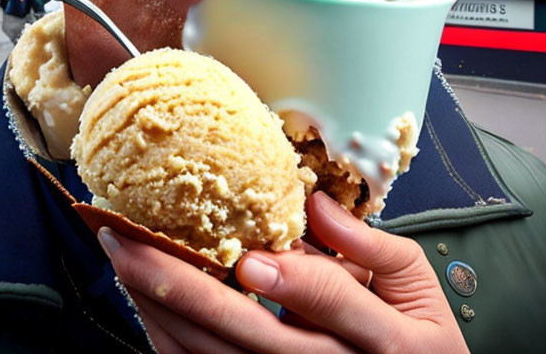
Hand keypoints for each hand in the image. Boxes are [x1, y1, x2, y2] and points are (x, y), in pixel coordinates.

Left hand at [98, 191, 468, 353]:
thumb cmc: (421, 342)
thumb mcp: (417, 286)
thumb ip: (371, 244)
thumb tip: (316, 204)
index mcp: (386, 340)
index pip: (333, 305)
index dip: (292, 281)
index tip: (248, 258)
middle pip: (252, 338)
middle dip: (185, 290)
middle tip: (131, 244)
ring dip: (163, 311)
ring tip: (124, 262)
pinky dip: (169, 340)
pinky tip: (144, 304)